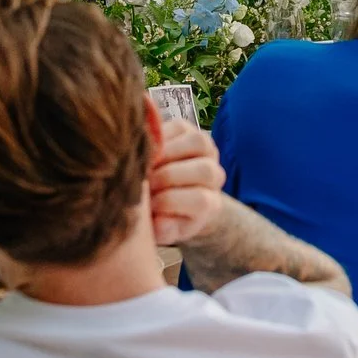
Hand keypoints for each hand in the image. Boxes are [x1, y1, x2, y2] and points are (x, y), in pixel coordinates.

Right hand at [147, 115, 226, 245]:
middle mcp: (214, 174)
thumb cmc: (164, 215)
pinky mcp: (188, 128)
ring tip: (145, 165)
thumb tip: (158, 223)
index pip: (200, 200)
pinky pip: (177, 127)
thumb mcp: (164, 230)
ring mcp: (205, 148)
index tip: (149, 207)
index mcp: (211, 204)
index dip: (170, 201)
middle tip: (145, 185)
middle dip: (168, 176)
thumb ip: (165, 230)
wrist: (166, 193)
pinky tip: (143, 150)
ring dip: (166, 153)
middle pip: (204, 170)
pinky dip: (158, 136)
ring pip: (196, 142)